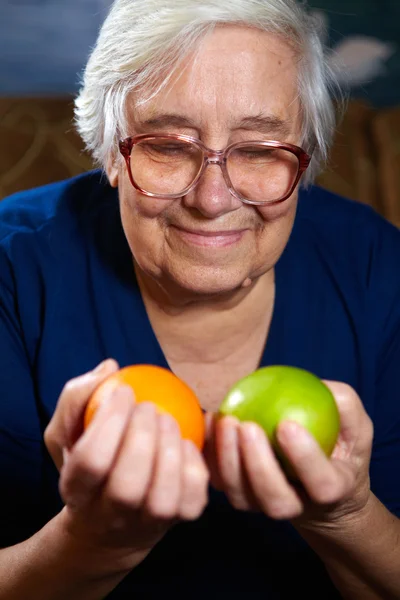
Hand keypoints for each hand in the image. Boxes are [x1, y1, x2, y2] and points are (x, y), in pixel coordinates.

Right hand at [44, 359, 208, 566]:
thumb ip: (79, 396)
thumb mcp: (69, 429)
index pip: (91, 462)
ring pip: (161, 500)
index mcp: (76, 490)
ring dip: (169, 451)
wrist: (110, 517)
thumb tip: (110, 368)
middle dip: (142, 439)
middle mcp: (109, 515)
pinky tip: (186, 442)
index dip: (110, 422)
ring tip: (167, 419)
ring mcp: (145, 523)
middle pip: (126, 488)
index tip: (123, 391)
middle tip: (148, 407)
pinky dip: (193, 467)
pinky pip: (191, 500)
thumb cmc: (90, 458)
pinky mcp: (177, 520)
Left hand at [204, 381, 372, 528]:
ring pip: (242, 494)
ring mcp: (263, 504)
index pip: (322, 484)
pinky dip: (210, 454)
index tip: (287, 425)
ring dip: (229, 459)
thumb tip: (319, 385)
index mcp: (332, 489)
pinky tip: (210, 421)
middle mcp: (297, 505)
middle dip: (258, 464)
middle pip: (276, 499)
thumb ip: (343, 405)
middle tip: (248, 426)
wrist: (317, 482)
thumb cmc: (339, 444)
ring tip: (226, 421)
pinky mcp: (239, 493)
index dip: (305, 459)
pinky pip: (219, 480)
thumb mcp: (354, 423)